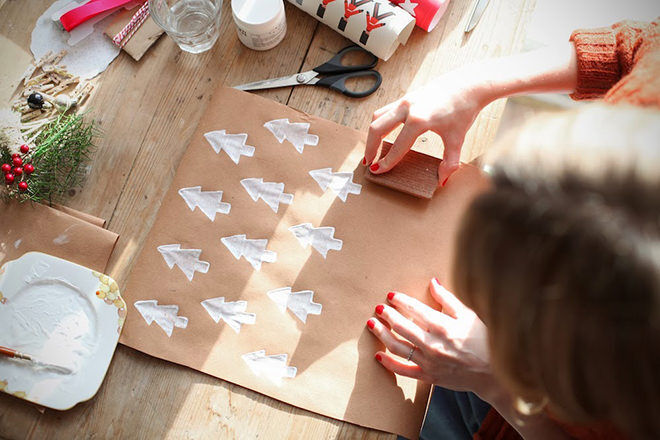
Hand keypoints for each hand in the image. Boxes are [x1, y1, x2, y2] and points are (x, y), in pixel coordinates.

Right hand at [364, 70, 486, 185]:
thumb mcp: (457, 139)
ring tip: (371, 149)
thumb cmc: (464, 109)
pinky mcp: (407, 96)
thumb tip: (441, 180)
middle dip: (370, 147)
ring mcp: (405, 100)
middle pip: (377, 129)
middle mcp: (408, 108)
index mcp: (419, 120)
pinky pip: (386, 110)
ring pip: (378, 117)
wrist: (469, 84)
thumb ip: (450, 162)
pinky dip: (380, 123)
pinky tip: (382, 134)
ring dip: (371, 134)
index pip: (397, 146)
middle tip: (368, 162)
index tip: (379, 171)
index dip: (386, 162)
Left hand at [367, 278, 493, 395]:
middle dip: (387, 315)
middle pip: (402, 327)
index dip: (401, 301)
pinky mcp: (428, 376)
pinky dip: (389, 363)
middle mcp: (433, 344)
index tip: (391, 295)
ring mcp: (429, 362)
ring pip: (397, 347)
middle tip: (378, 308)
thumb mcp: (469, 315)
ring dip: (382, 334)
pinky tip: (378, 354)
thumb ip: (447, 299)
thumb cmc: (483, 341)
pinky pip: (403, 370)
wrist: (493, 374)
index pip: (415, 309)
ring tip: (372, 324)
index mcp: (443, 326)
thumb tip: (432, 282)